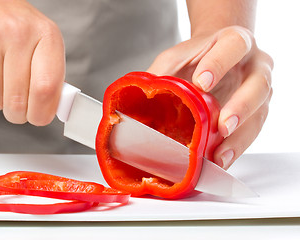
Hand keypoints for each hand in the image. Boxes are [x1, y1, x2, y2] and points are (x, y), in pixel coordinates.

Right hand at [0, 0, 64, 124]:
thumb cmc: (11, 22)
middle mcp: (18, 34)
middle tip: (16, 107)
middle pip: (18, 101)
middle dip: (16, 113)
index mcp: (46, 35)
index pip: (46, 88)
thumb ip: (50, 73)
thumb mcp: (41, 40)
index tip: (38, 118)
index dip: (42, 113)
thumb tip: (53, 109)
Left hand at [147, 26, 273, 168]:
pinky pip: (252, 133)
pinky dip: (236, 149)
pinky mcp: (258, 113)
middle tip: (223, 125)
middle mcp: (255, 66)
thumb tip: (139, 92)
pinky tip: (220, 160)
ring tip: (220, 154)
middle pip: (258, 85)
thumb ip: (162, 70)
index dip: (219, 64)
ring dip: (240, 137)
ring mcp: (260, 91)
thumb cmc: (199, 57)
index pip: (233, 46)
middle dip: (241, 107)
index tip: (201, 82)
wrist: (218, 57)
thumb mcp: (178, 56)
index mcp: (235, 42)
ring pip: (259, 114)